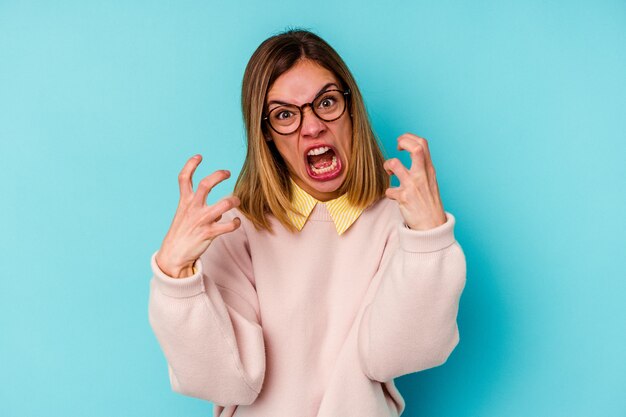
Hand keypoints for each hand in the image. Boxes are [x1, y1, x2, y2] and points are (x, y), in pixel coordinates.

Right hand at [155, 155, 240, 277]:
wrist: (173, 255)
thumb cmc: (181, 233)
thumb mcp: (184, 215)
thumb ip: (198, 206)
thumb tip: (217, 207)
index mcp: (184, 202)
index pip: (184, 178)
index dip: (191, 165)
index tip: (199, 156)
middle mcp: (193, 208)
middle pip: (205, 185)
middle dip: (218, 176)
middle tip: (227, 172)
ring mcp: (201, 220)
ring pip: (223, 205)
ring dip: (233, 201)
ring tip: (237, 201)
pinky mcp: (209, 233)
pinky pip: (228, 226)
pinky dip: (235, 223)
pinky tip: (236, 222)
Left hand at [384, 133, 446, 230]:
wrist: (432, 226)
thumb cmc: (429, 202)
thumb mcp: (430, 181)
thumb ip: (422, 166)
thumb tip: (412, 151)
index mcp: (429, 169)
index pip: (422, 143)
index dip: (409, 138)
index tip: (401, 143)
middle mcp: (422, 175)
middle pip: (415, 148)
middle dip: (403, 141)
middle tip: (396, 148)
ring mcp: (413, 186)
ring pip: (395, 164)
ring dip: (388, 165)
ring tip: (389, 171)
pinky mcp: (404, 198)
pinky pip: (389, 190)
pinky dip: (388, 192)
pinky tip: (393, 196)